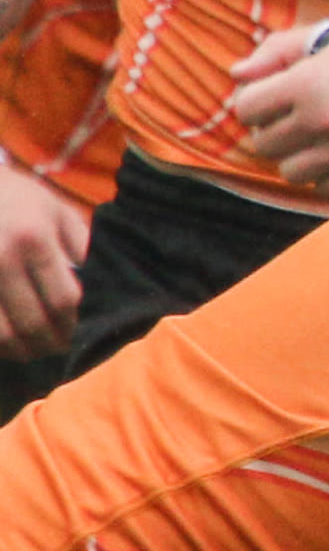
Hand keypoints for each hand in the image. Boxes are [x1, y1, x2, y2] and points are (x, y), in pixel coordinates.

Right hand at [0, 161, 87, 358]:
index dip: (74, 324)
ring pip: (1, 333)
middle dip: (51, 343)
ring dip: (21, 350)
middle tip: (60, 349)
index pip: (64, 298)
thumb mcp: (55, 210)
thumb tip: (98, 284)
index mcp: (34, 239)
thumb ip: (80, 245)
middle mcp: (1, 258)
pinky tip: (7, 343)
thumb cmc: (17, 198)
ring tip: (34, 352)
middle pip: (33, 321)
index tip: (79, 333)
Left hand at [229, 24, 328, 200]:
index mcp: (309, 83)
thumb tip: (235, 74)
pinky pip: (325, 188)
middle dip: (276, 130)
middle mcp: (324, 121)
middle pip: (264, 144)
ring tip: (323, 139)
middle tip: (299, 120)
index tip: (273, 100)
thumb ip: (277, 51)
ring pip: (292, 172)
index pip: (246, 108)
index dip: (256, 103)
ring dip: (301, 157)